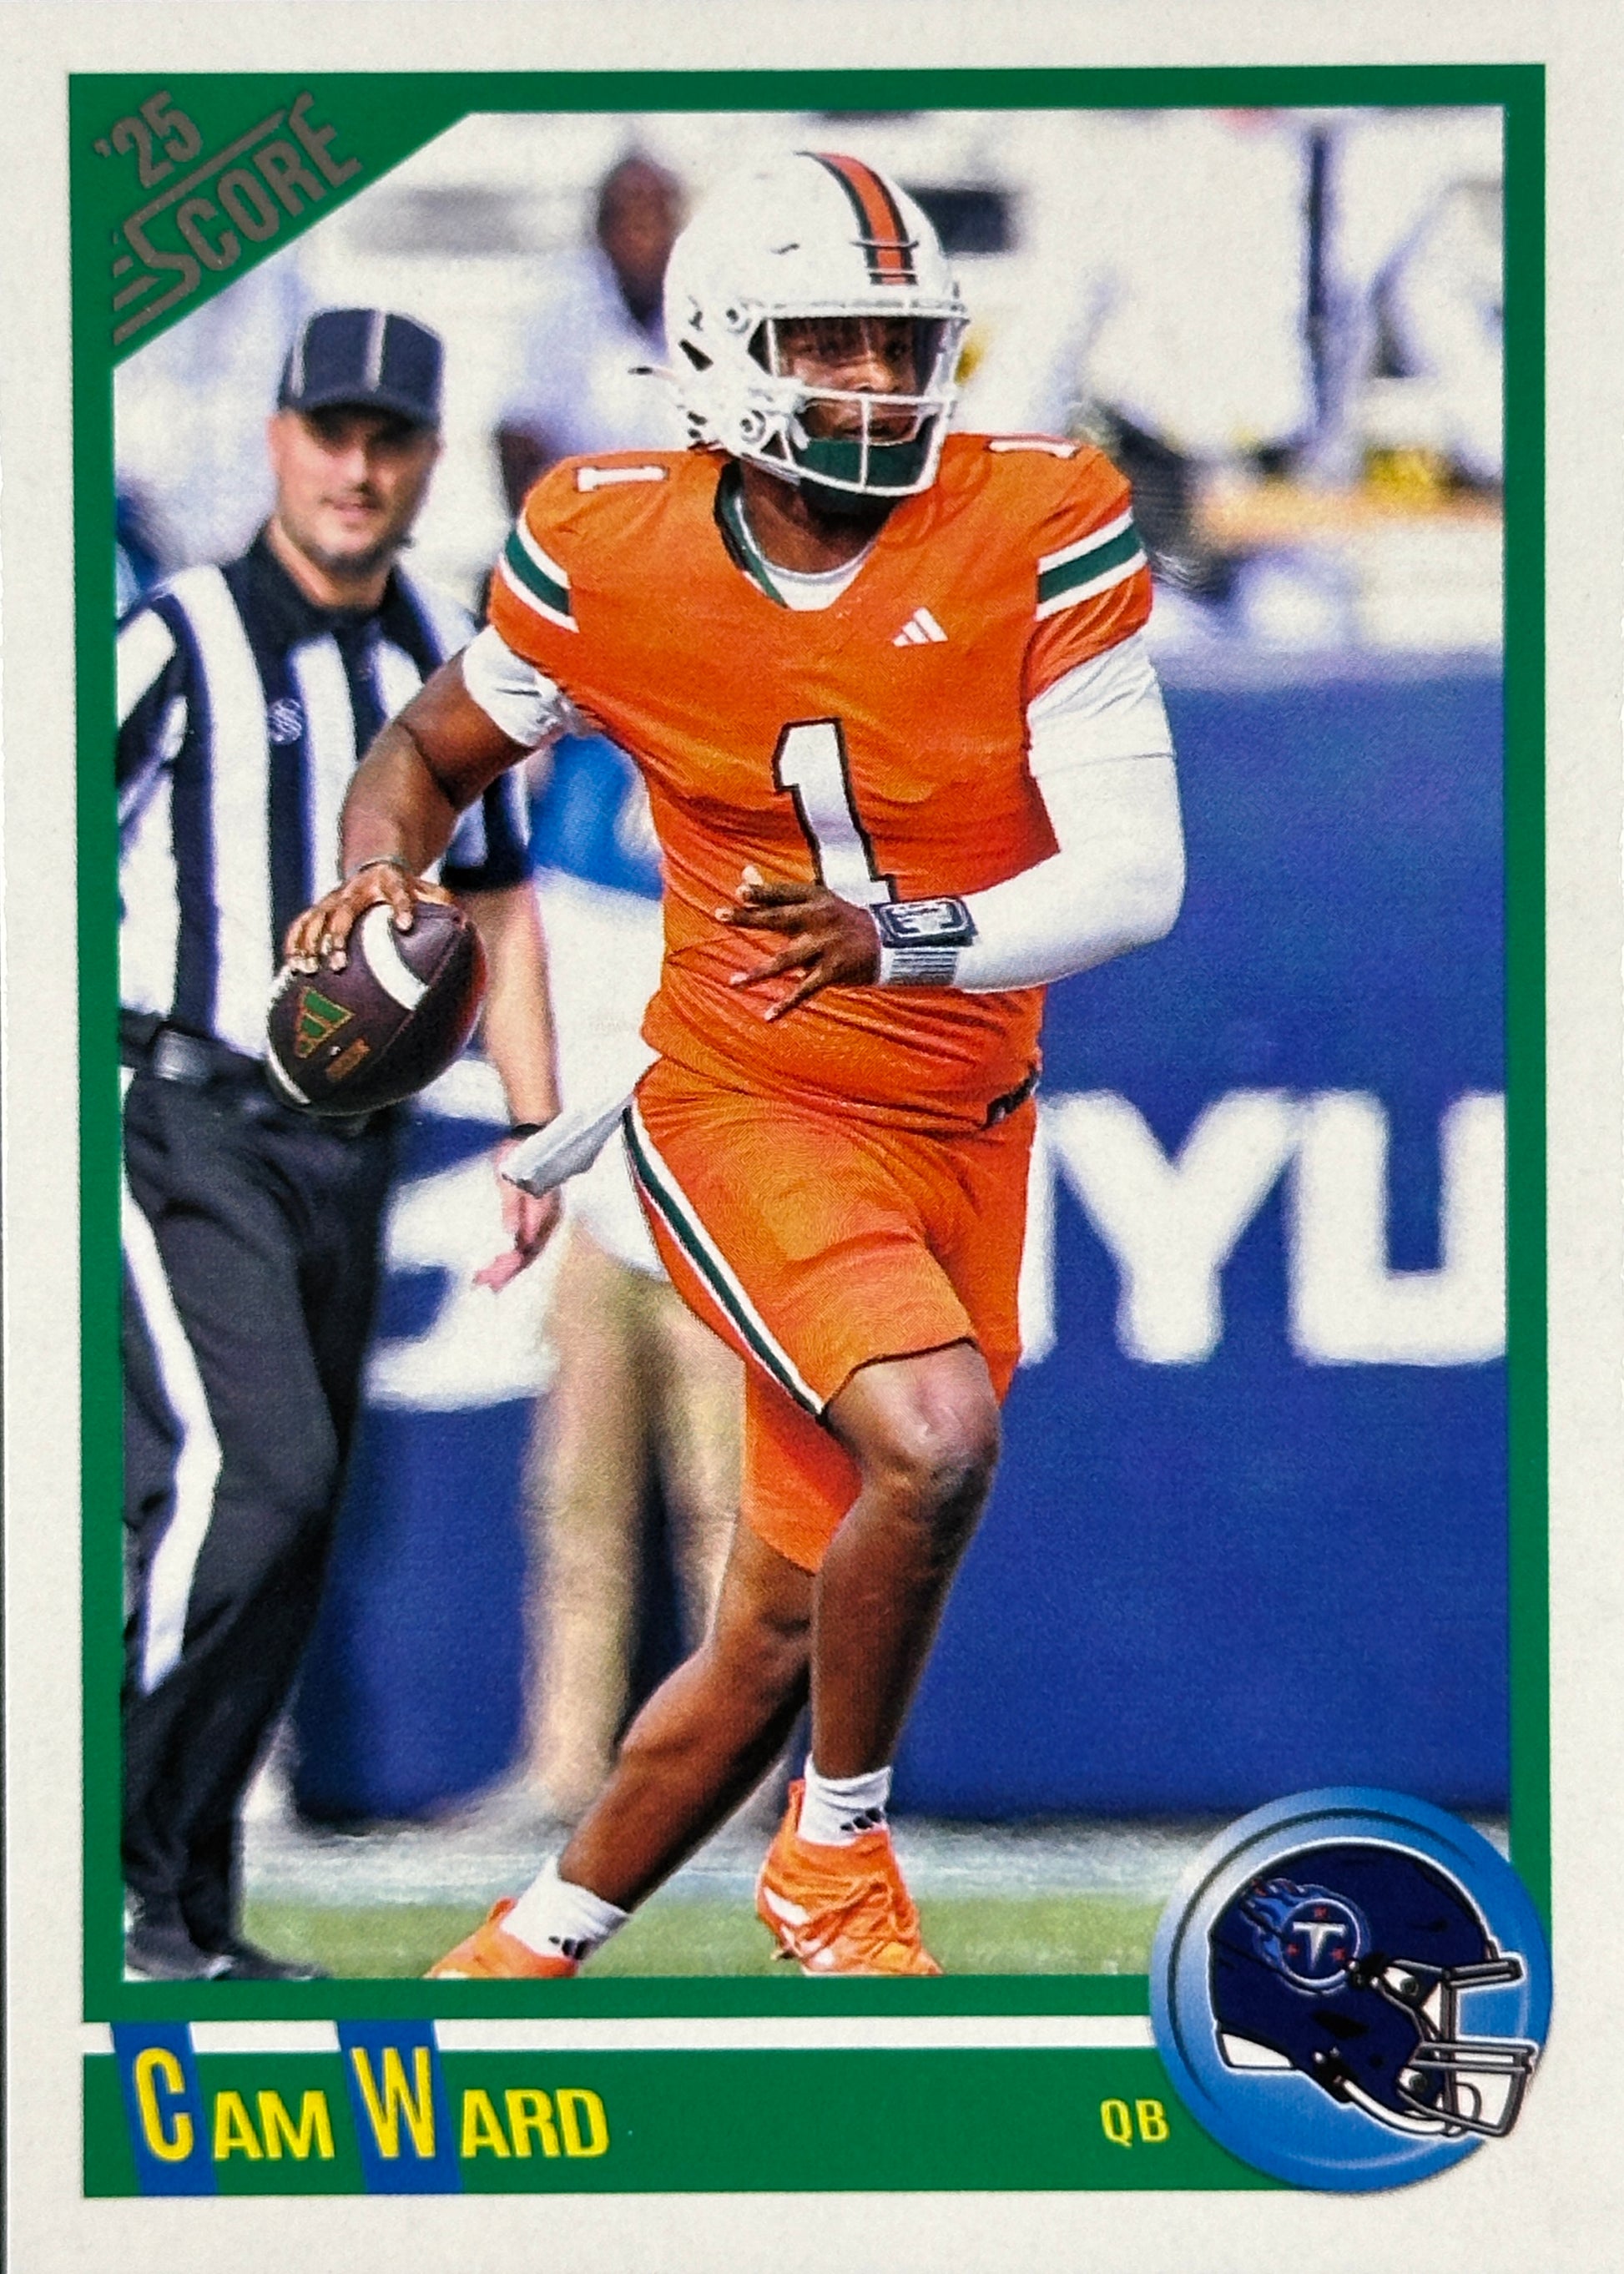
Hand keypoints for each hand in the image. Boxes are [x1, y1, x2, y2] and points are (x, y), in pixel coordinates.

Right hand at [282, 860, 453, 971]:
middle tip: (337, 964)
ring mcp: (334, 898)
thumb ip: (442, 903)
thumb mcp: (428, 889)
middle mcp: (356, 889)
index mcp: (389, 881)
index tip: (405, 926)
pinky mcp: (320, 908)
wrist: (377, 861)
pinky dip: (294, 943)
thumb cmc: (409, 886)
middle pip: (344, 911)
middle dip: (338, 937)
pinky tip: (291, 967)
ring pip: (316, 918)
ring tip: (308, 970)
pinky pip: (301, 924)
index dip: (402, 906)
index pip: (398, 892)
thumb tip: (462, 926)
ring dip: (309, 943)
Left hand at [474, 1138, 561, 1290]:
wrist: (535, 1133)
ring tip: (489, 1279)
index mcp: (542, 1211)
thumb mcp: (508, 1180)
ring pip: (530, 1250)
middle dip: (505, 1272)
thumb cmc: (521, 1153)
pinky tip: (504, 1259)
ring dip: (510, 1266)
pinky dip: (517, 1253)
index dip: (507, 1268)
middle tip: (481, 1284)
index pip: (525, 1250)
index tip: (488, 1279)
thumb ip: (511, 1209)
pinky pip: (531, 1240)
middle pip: (528, 1255)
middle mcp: (549, 1218)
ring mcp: (548, 1217)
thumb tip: (510, 1237)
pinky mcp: (542, 1213)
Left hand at [717, 865, 879, 1018]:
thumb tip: (743, 873)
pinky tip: (768, 1016)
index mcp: (814, 898)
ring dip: (759, 972)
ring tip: (734, 981)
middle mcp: (819, 919)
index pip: (783, 893)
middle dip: (749, 918)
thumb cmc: (839, 919)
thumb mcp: (814, 900)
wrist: (887, 942)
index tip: (740, 892)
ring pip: (786, 960)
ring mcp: (826, 946)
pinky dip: (787, 1004)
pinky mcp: (833, 971)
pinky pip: (805, 990)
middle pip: (778, 918)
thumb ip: (775, 893)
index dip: (762, 892)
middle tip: (721, 914)